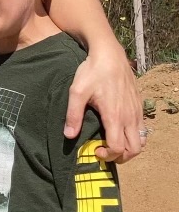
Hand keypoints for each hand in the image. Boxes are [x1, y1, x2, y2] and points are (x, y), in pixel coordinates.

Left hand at [64, 43, 143, 162]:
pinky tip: (119, 128)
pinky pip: (142, 128)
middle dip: (121, 157)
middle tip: (106, 151)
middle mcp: (129, 117)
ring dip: (130, 148)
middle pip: (135, 150)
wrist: (109, 54)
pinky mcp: (138, 104)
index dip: (108, 155)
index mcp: (115, 116)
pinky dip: (134, 136)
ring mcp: (136, 111)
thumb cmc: (92, 71)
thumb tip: (68, 135)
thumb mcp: (77, 91)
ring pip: (141, 140)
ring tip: (114, 143)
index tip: (96, 150)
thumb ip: (73, 115)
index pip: (119, 148)